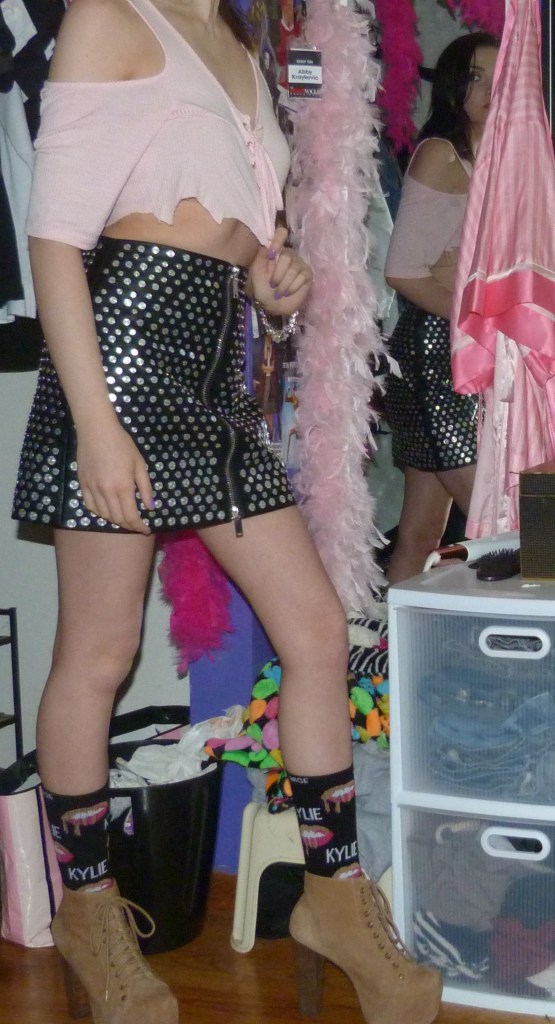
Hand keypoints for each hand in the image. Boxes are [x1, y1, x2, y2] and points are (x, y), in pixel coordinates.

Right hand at [76, 420, 153, 534]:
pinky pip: (90, 506)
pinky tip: (106, 511)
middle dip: (129, 525)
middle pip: (118, 519)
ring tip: (124, 519)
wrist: (97, 431)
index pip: (131, 516)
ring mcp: (92, 489)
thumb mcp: (139, 464)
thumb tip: (150, 507)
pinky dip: (99, 513)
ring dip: (115, 521)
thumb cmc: (122, 445)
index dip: (139, 526)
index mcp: (123, 487)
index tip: (145, 530)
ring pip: (104, 515)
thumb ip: (145, 488)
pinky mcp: (82, 484)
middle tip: (136, 525)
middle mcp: (106, 492)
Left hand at [248, 225, 311, 316]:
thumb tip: (269, 245)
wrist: (271, 306)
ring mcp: (299, 264)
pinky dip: (293, 287)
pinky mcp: (307, 275)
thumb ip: (261, 256)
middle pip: (287, 255)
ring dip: (284, 283)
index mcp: (275, 251)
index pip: (281, 234)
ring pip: (294, 268)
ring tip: (279, 292)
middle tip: (273, 284)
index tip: (272, 254)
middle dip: (278, 273)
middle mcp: (288, 254)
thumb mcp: (256, 271)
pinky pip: (302, 276)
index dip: (278, 240)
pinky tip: (288, 292)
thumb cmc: (262, 288)